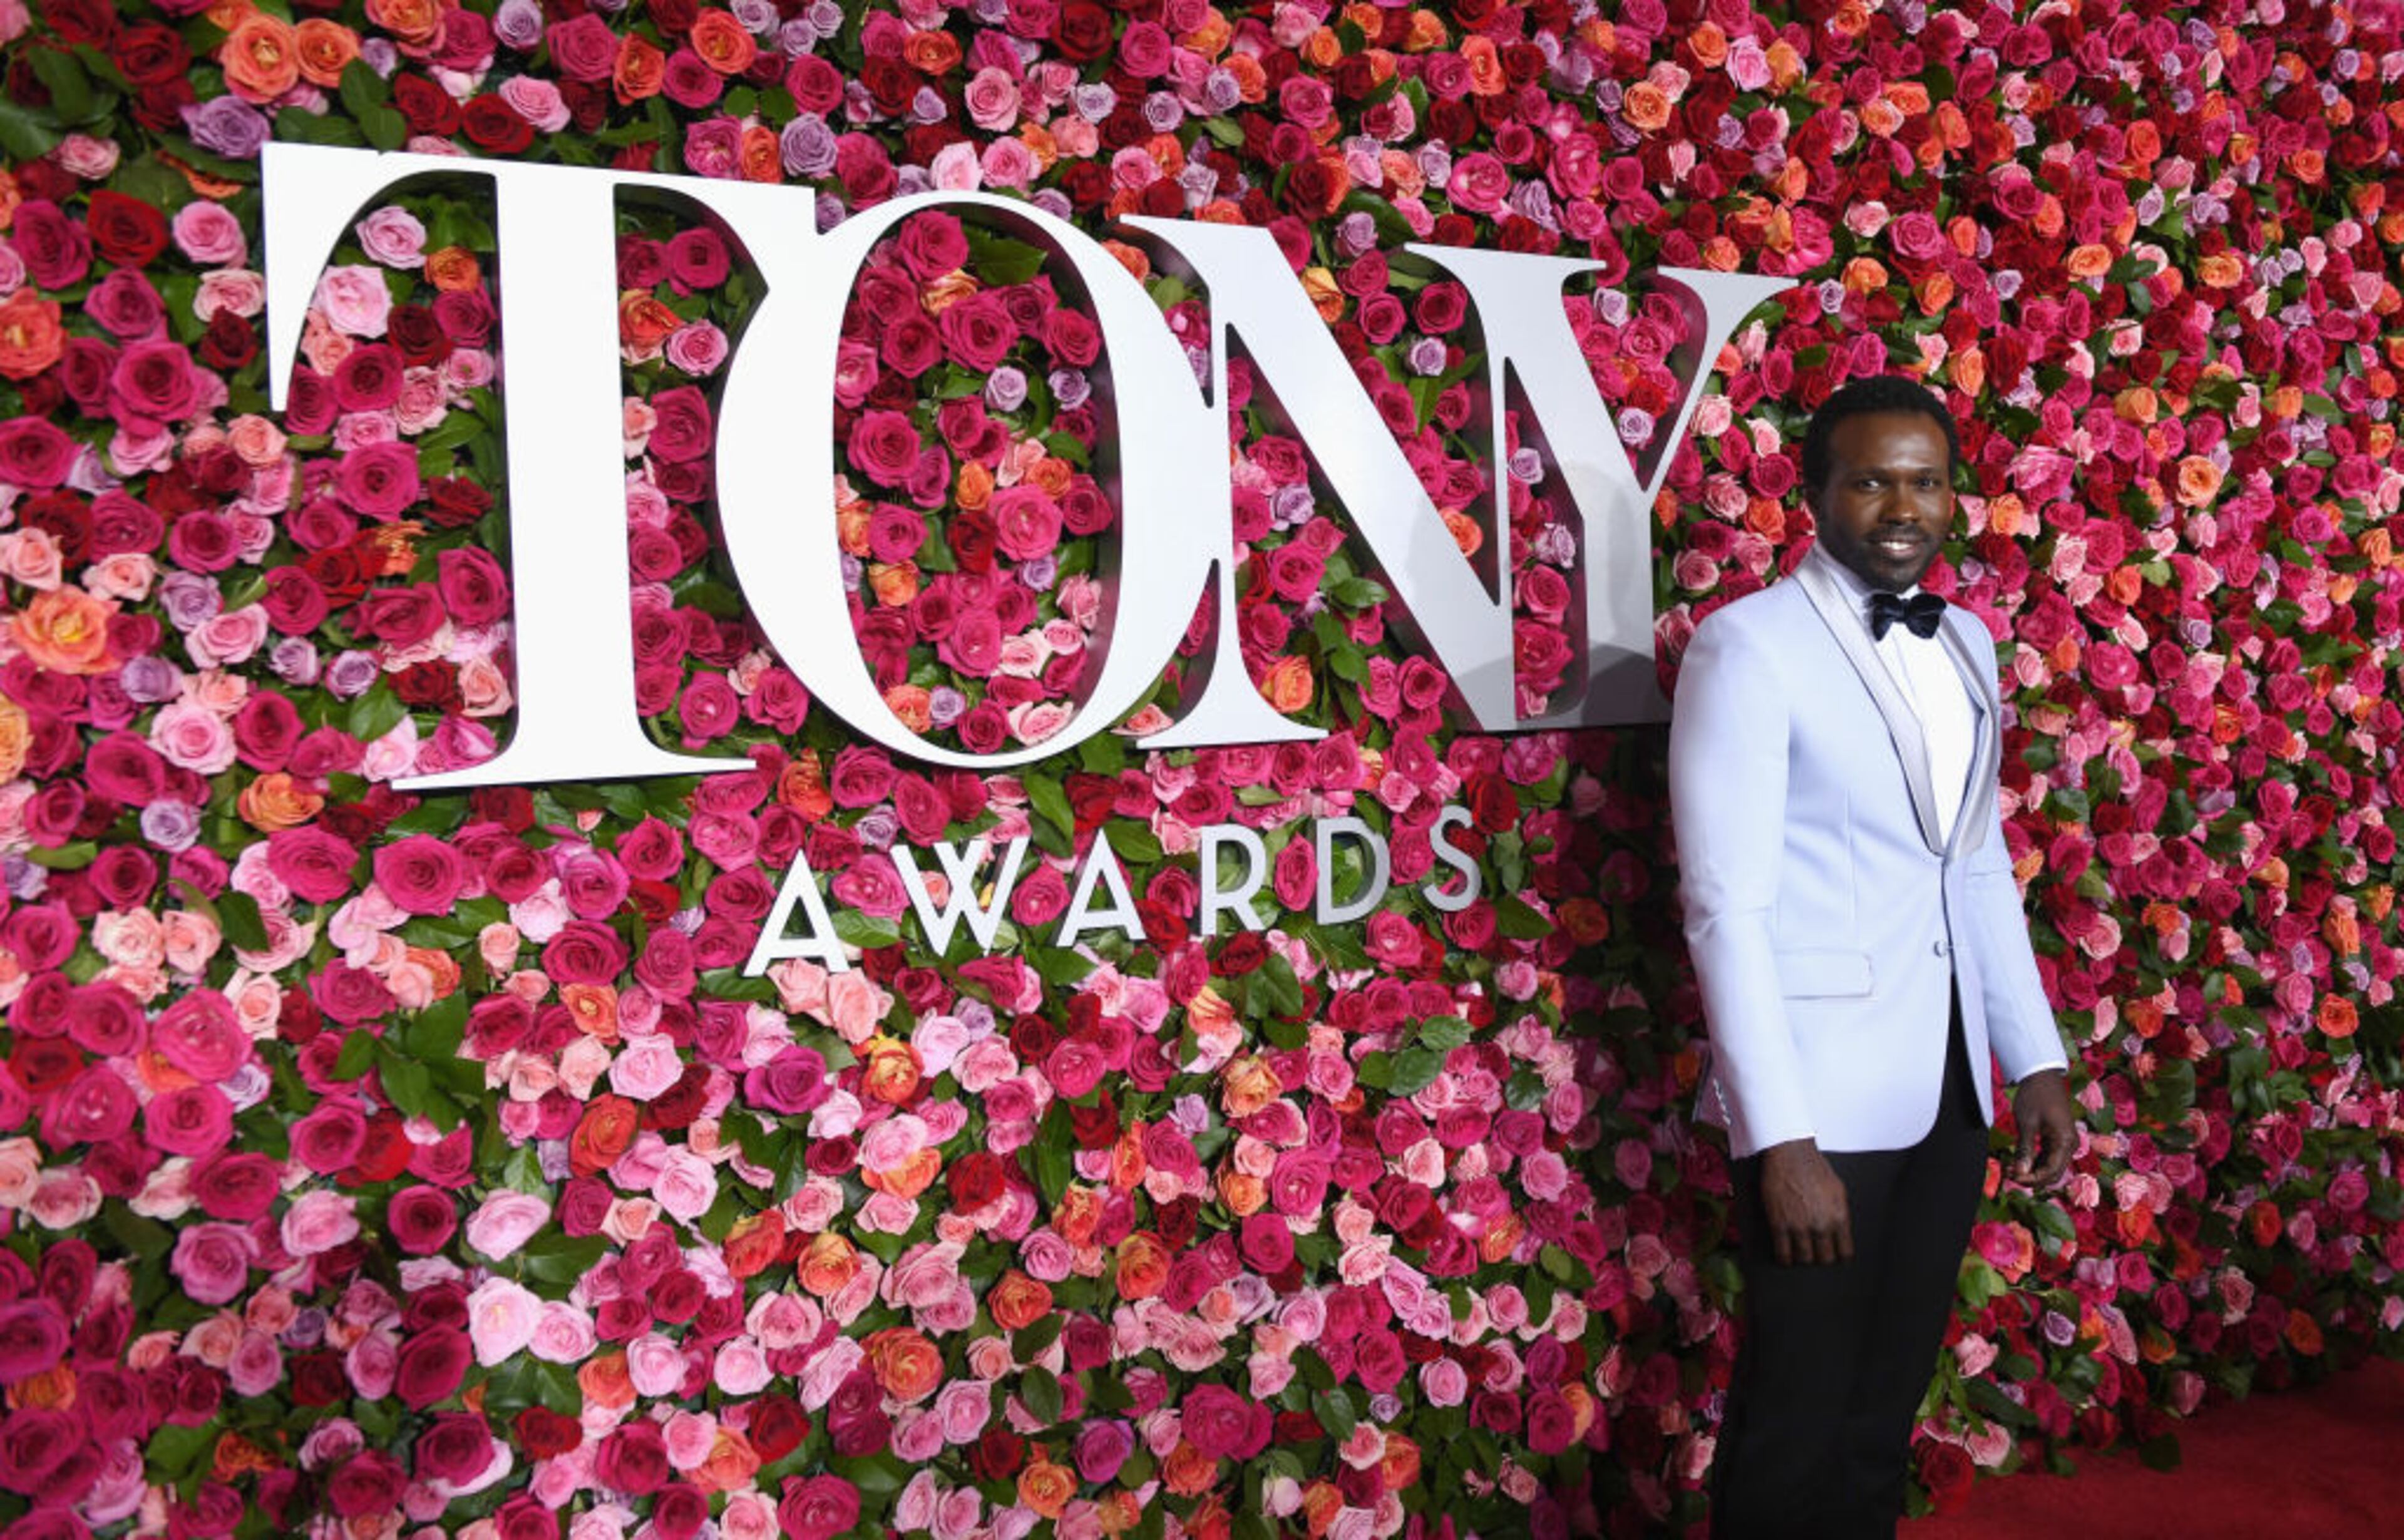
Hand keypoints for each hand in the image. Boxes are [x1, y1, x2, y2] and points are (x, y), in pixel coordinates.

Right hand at [1758, 1139, 1851, 1265]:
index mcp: (1839, 1217)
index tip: (1834, 1254)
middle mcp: (1821, 1225)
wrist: (1790, 1154)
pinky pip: (1783, 1252)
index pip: (1845, 1252)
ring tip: (1800, 1254)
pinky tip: (1785, 1257)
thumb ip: (1840, 1213)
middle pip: (1825, 1258)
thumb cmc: (1814, 1167)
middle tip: (1816, 1253)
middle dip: (1821, 1257)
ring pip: (1804, 1259)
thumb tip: (1840, 1231)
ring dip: (1803, 1258)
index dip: (1839, 1255)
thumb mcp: (1838, 1190)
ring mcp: (1799, 1226)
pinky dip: (1784, 1258)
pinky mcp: (1779, 1224)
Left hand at [2010, 1069, 2075, 1187]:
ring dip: (2033, 1172)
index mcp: (2065, 1141)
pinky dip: (2036, 1162)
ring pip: (2052, 1167)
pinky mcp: (2060, 1138)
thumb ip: (2025, 1150)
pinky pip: (2050, 1157)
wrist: (2043, 1076)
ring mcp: (2066, 1142)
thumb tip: (2020, 1173)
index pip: (2051, 1172)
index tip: (2012, 1178)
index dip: (2031, 1179)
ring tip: (2011, 1170)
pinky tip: (2019, 1162)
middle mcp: (2071, 1145)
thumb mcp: (2026, 1124)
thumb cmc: (2034, 1096)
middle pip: (2054, 1173)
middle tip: (2010, 1176)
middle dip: (2032, 1178)